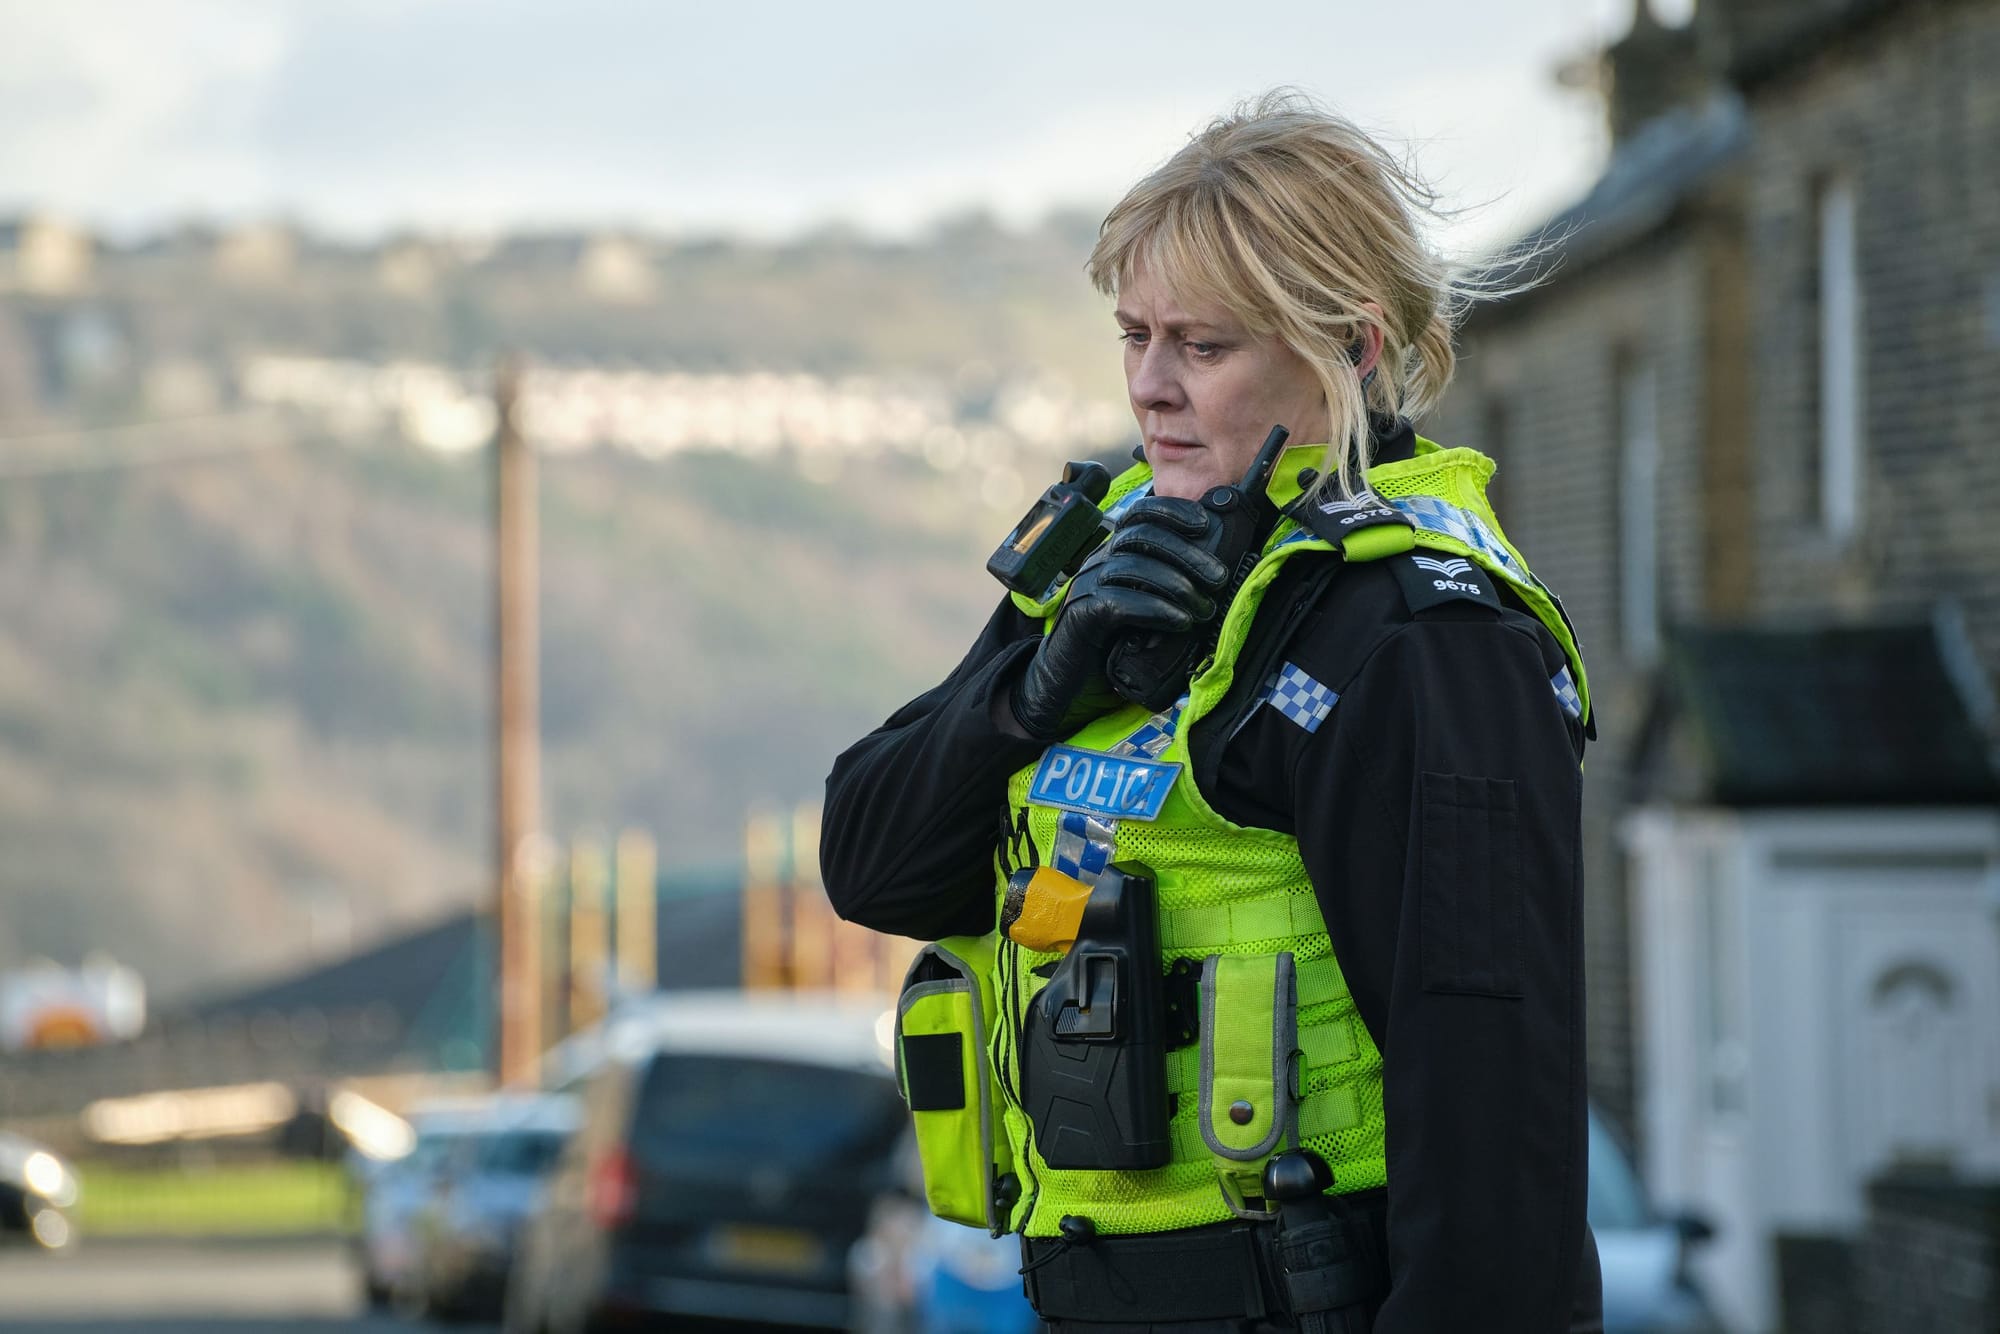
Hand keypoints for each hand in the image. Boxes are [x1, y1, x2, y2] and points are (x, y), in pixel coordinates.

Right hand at [1010, 497, 1227, 738]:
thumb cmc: (1114, 648)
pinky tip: (1179, 621)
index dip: (1171, 512)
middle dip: (1186, 552)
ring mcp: (1086, 587)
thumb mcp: (1146, 610)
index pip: (1138, 515)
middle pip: (1141, 536)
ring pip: (1132, 566)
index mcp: (1113, 554)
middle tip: (1219, 578)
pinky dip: (1154, 609)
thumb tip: (1214, 578)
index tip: (1204, 525)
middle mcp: (1097, 563)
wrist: (1069, 688)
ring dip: (1176, 584)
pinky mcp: (1081, 615)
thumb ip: (1167, 589)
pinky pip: (1118, 602)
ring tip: (1204, 608)